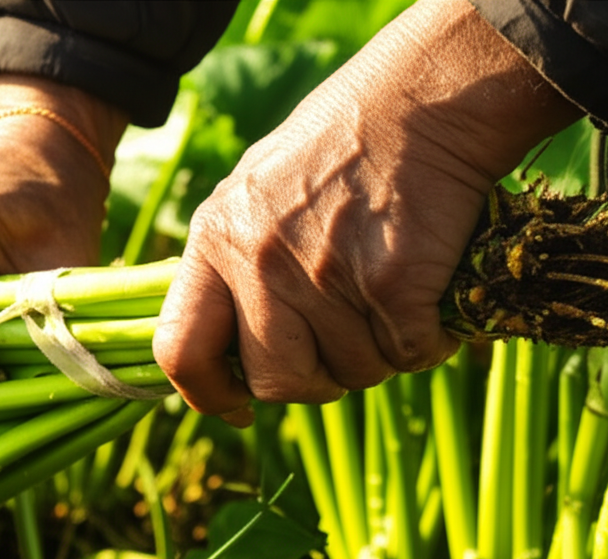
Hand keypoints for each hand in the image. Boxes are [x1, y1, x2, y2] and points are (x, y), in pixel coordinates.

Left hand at [152, 0, 581, 417]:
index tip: (235, 407)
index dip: (206, 395)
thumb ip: (232, 265)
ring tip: (389, 298)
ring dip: (378, 354)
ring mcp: (324, 276)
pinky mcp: (392, 284)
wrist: (417, 102)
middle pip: (276, 383)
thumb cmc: (335, 150)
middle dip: (314, 380)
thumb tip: (229, 346)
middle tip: (342, 347)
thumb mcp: (251, 193)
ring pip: (352, 373)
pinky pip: (410, 356)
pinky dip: (427, 342)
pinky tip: (427, 300)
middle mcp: (259, 263)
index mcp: (214, 241)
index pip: (179, 350)